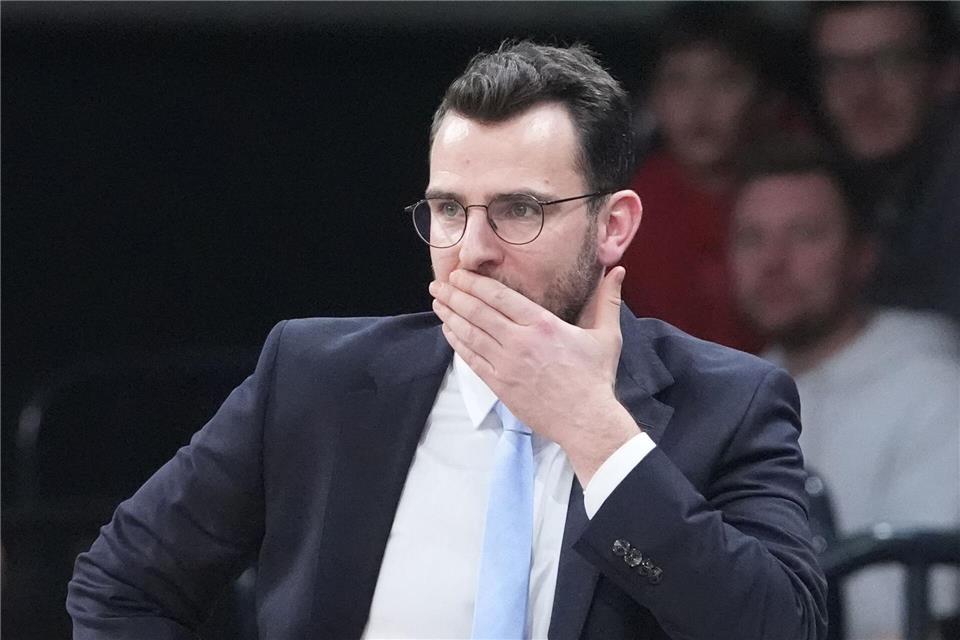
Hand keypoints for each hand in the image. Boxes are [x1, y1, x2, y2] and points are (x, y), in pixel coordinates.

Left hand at [429, 267, 639, 483]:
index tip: (459, 274)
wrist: (586, 420)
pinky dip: (457, 343)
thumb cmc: (595, 378)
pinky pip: (471, 359)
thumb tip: (618, 271)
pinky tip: (448, 331)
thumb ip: (608, 300)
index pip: (499, 297)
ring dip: (450, 316)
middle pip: (478, 312)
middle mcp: (519, 341)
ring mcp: (506, 364)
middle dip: (454, 295)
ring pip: (469, 334)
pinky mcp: (499, 384)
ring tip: (437, 303)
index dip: (474, 283)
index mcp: (542, 324)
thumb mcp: (606, 335)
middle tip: (437, 284)